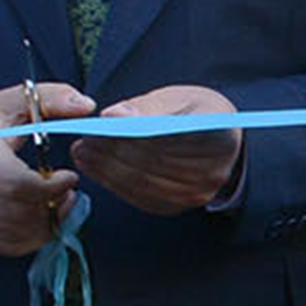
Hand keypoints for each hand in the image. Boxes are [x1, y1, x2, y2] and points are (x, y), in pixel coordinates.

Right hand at [0, 82, 89, 255]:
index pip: (15, 184)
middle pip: (19, 212)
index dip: (50, 187)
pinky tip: (43, 218)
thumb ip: (52, 99)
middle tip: (67, 189)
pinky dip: (33, 237)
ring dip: (48, 222)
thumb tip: (87, 105)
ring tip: (58, 201)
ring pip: (17, 234)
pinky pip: (9, 246)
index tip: (69, 177)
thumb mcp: (11, 102)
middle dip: (54, 204)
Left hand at [68, 83, 244, 216]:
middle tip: (86, 136)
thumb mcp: (179, 98)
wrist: (211, 140)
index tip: (102, 121)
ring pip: (141, 182)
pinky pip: (138, 197)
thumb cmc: (193, 113)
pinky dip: (112, 182)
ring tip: (84, 150)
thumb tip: (113, 116)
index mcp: (221, 138)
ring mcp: (195, 195)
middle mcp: (213, 173)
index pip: (171, 137)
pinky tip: (96, 167)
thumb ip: (147, 106)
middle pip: (153, 162)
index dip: (133, 130)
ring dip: (107, 167)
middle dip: (113, 149)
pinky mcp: (176, 207)